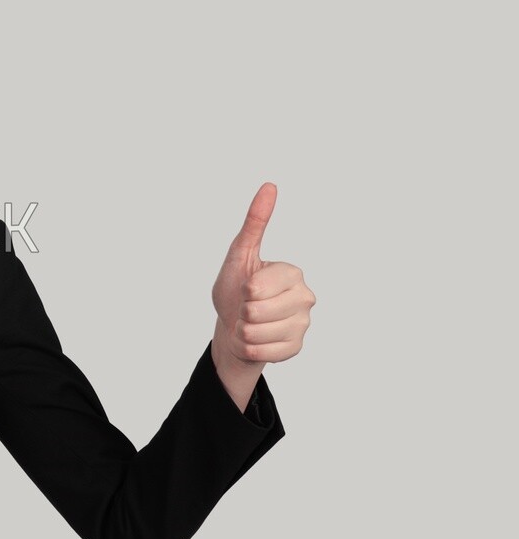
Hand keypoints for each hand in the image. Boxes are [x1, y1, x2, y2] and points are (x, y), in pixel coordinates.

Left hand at [211, 183, 315, 366]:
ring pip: (258, 333)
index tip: (247, 288)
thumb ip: (254, 222)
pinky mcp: (296, 348)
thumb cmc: (235, 288)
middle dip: (241, 312)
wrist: (233, 326)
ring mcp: (303, 324)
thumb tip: (269, 186)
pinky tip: (255, 340)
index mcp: (293, 273)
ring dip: (244, 331)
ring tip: (249, 323)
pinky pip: (263, 353)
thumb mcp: (239, 255)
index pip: (258, 287)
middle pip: (257, 311)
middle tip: (246, 308)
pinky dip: (249, 348)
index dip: (244, 290)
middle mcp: (305, 298)